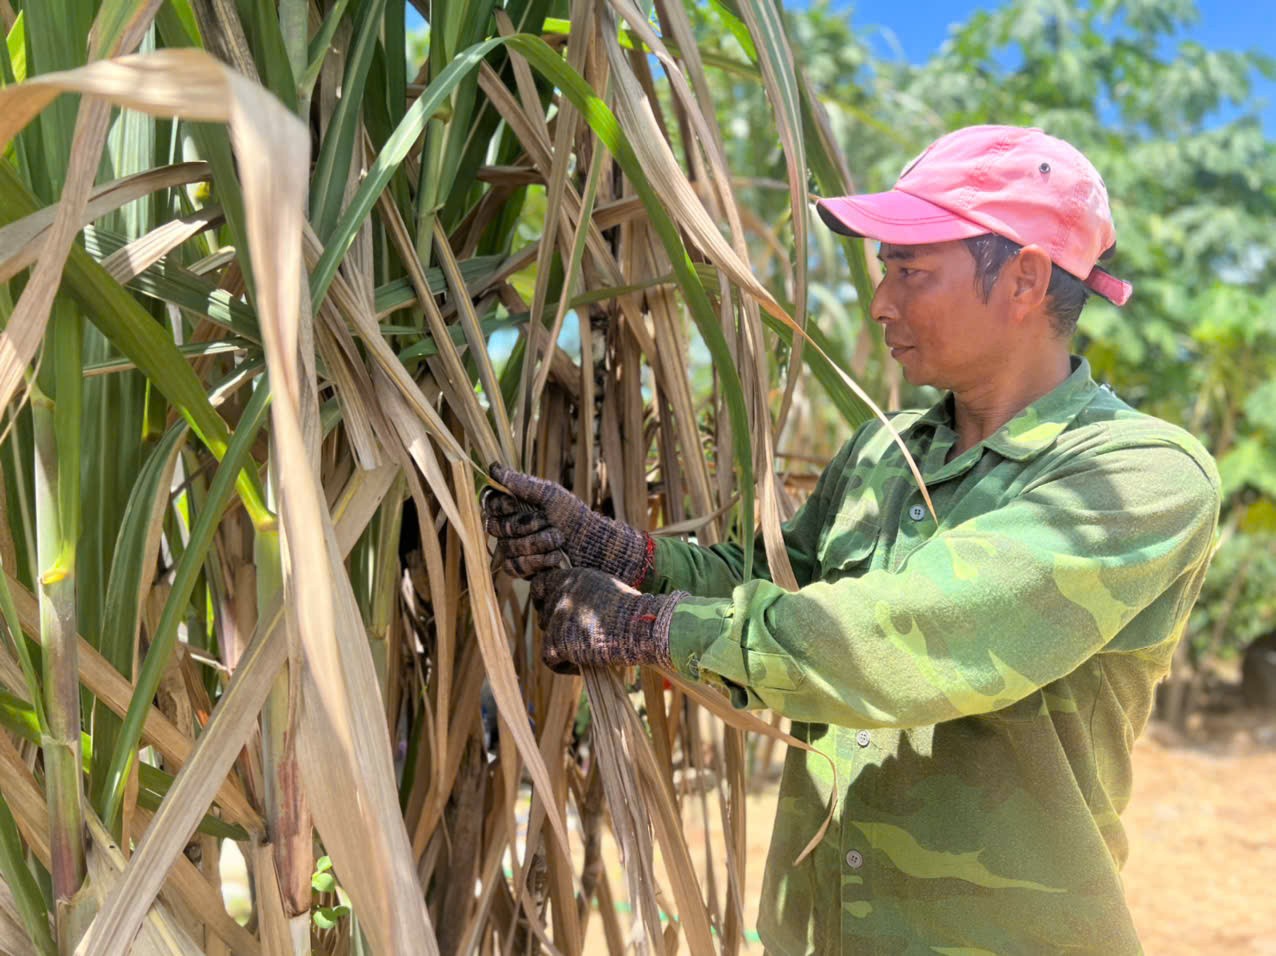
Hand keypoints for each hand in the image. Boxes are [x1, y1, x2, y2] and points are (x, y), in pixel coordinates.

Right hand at [484, 465, 652, 584]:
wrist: (592, 544)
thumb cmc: (572, 515)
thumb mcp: (549, 495)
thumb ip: (521, 484)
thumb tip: (493, 468)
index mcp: (514, 507)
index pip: (490, 505)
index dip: (499, 505)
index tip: (513, 503)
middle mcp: (510, 528)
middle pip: (495, 527)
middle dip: (523, 525)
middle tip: (547, 521)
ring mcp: (514, 550)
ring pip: (508, 548)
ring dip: (537, 543)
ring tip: (559, 539)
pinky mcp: (522, 570)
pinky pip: (514, 568)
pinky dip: (536, 562)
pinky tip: (555, 558)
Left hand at [530, 568, 685, 672]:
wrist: (639, 626)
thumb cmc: (633, 611)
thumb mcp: (606, 588)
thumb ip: (585, 593)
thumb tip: (577, 607)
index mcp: (572, 577)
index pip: (540, 584)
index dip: (544, 597)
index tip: (554, 608)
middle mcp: (560, 595)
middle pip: (544, 613)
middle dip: (557, 625)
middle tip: (579, 635)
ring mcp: (556, 618)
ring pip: (547, 635)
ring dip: (563, 644)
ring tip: (587, 650)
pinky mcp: (556, 642)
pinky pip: (550, 658)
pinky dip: (565, 665)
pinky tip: (584, 665)